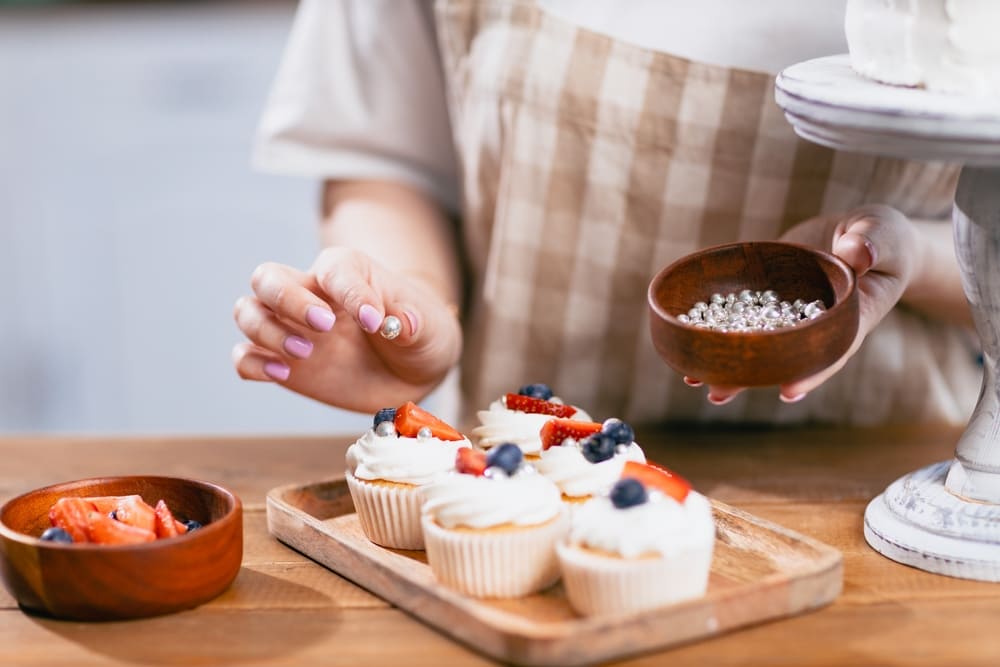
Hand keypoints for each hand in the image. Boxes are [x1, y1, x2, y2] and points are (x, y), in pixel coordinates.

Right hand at [232, 247, 461, 412]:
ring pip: (248, 311)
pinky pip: (245, 357)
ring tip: (305, 353)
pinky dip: (253, 364)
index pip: (333, 268)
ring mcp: (293, 328)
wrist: (411, 370)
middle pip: (268, 278)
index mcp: (347, 273)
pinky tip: (282, 373)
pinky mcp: (283, 362)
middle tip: (324, 326)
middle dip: (287, 299)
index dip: (349, 292)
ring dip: (267, 331)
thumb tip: (400, 323)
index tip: (375, 321)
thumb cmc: (419, 335)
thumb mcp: (428, 328)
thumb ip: (413, 322)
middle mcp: (311, 295)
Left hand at [691, 205, 917, 404]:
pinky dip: (719, 329)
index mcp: (851, 317)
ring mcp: (790, 313)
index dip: (810, 371)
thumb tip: (855, 252)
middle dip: (752, 376)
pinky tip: (689, 343)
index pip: (831, 349)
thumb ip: (873, 242)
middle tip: (717, 394)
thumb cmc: (883, 238)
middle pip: (784, 357)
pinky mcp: (770, 297)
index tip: (787, 390)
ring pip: (759, 343)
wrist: (862, 236)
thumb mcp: (884, 235)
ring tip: (694, 380)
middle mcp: (815, 323)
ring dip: (728, 362)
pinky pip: (744, 315)